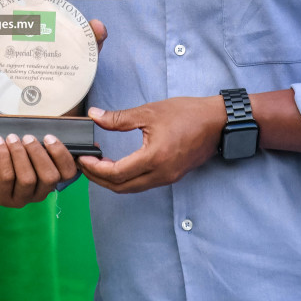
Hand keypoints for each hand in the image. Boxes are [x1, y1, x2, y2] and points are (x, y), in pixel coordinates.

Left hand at [0, 131, 78, 206]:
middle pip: (50, 178)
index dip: (63, 156)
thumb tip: (49, 125)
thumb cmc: (1, 154)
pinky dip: (4, 156)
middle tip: (27, 137)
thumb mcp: (21, 145)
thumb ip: (35, 139)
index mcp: (48, 179)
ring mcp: (19, 198)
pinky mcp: (0, 197)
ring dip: (20, 154)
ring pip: (28, 179)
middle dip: (39, 154)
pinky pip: (7, 177)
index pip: (67, 173)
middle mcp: (38, 192)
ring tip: (11, 138)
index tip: (50, 136)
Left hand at [78, 97, 226, 193]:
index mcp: (154, 157)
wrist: (217, 122)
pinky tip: (119, 165)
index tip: (83, 159)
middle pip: (121, 187)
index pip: (117, 173)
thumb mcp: (149, 112)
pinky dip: (127, 179)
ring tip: (98, 165)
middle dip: (99, 179)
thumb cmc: (187, 114)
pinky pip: (143, 184)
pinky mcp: (172, 176)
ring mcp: (168, 177)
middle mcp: (161, 173)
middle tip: (85, 165)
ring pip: (132, 188)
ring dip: (113, 181)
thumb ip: (119, 118)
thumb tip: (94, 116)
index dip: (96, 169)